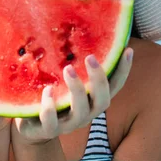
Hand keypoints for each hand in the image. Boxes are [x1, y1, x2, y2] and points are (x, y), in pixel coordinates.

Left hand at [11, 48, 132, 143]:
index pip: (115, 86)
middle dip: (99, 79)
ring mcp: (68, 124)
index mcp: (93, 99)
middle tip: (90, 57)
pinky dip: (50, 107)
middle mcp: (86, 113)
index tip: (128, 49)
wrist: (31, 127)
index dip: (124, 70)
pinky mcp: (47, 131)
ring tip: (68, 69)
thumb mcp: (65, 78)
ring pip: (80, 112)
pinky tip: (47, 90)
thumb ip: (77, 62)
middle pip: (102, 100)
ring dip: (76, 90)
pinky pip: (51, 124)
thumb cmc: (54, 94)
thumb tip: (84, 29)